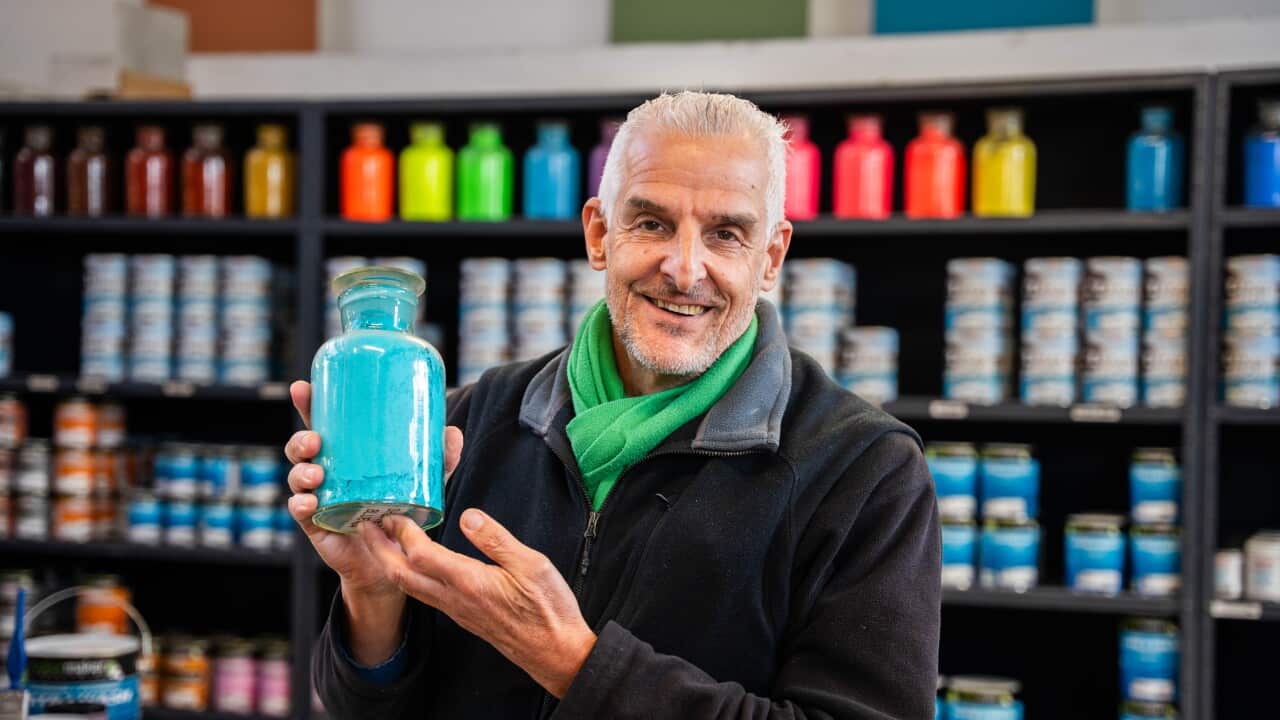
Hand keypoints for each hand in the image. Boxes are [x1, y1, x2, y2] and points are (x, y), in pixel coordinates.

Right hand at [284, 380, 464, 662]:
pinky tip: (311, 501)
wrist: (390, 562)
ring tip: (317, 474)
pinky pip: (299, 509)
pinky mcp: (316, 524)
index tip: (304, 387)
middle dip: (301, 438)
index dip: (308, 404)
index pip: (322, 424)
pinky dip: (302, 503)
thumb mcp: (423, 484)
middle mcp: (326, 472)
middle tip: (316, 440)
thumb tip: (452, 433)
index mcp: (345, 455)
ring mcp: (318, 497)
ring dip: (301, 471)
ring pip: (297, 476)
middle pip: (301, 446)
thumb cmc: (401, 514)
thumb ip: (438, 461)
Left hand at [363, 512, 595, 698]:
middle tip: (365, 525)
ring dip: (390, 563)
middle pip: (403, 575)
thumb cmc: (547, 610)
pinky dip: (410, 575)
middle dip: (379, 549)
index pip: (422, 554)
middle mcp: (455, 599)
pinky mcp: (463, 616)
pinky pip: (425, 595)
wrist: (555, 652)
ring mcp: (457, 611)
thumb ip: (496, 540)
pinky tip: (415, 564)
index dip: (402, 532)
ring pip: (411, 587)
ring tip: (381, 542)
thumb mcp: (531, 564)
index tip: (393, 512)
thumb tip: (468, 515)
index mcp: (470, 582)